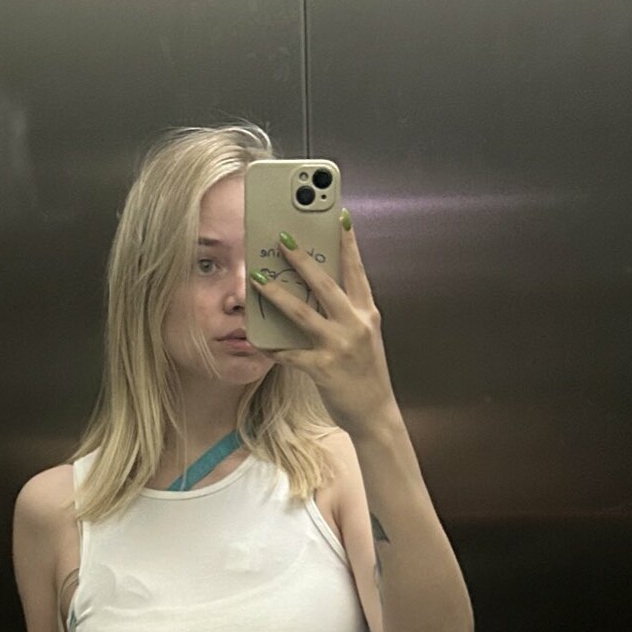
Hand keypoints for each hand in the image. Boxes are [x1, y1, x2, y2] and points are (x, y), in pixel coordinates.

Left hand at [250, 209, 400, 435]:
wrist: (376, 414)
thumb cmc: (366, 374)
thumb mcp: (364, 338)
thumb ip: (347, 315)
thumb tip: (315, 294)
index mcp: (367, 314)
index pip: (357, 271)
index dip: (349, 243)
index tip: (340, 217)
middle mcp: (355, 325)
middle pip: (325, 284)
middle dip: (302, 259)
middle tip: (283, 239)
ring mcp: (339, 346)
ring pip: (302, 313)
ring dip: (276, 294)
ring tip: (257, 280)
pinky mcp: (322, 369)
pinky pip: (289, 353)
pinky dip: (271, 346)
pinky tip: (256, 339)